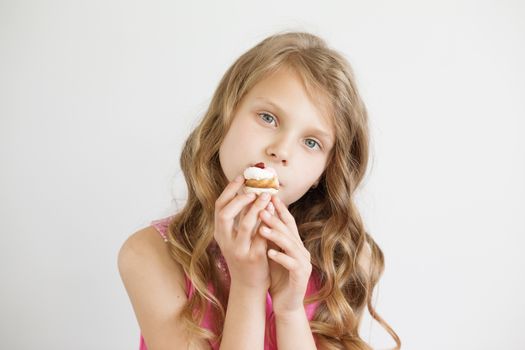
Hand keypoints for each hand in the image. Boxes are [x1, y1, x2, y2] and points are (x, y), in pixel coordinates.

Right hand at [214, 175, 272, 289]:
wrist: (248, 285)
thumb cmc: (245, 256)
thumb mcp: (238, 236)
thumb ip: (242, 216)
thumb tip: (250, 190)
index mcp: (220, 233)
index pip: (219, 207)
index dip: (229, 190)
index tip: (241, 177)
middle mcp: (225, 241)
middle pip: (225, 214)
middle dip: (240, 199)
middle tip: (254, 189)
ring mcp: (239, 250)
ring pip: (245, 224)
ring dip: (257, 208)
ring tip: (267, 197)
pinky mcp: (254, 257)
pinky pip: (261, 236)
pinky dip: (267, 223)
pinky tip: (274, 213)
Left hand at [257, 195, 312, 314]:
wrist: (287, 303)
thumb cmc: (278, 276)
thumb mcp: (272, 253)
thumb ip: (269, 238)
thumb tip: (257, 216)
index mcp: (294, 243)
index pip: (288, 222)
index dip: (279, 209)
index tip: (268, 196)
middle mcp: (301, 250)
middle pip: (289, 231)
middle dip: (275, 219)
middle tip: (261, 208)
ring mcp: (303, 263)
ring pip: (290, 245)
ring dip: (276, 236)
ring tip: (262, 229)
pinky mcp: (301, 276)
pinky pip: (291, 264)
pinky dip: (280, 257)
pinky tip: (269, 253)